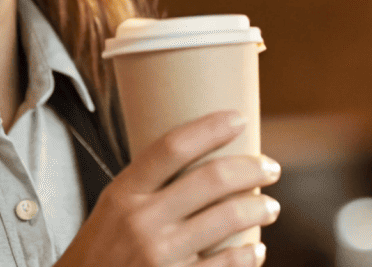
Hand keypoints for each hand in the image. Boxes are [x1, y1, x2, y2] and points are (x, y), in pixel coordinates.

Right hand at [56, 110, 280, 266]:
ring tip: (270, 206)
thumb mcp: (112, 210)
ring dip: (260, 209)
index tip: (238, 119)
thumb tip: (202, 161)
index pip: (171, 147)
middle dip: (252, 169)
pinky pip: (225, 266)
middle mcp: (142, 221)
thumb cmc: (101, 252)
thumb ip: (147, 187)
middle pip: (212, 179)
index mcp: (124, 194)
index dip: (210, 128)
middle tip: (271, 168)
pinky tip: (256, 250)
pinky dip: (248, 256)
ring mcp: (159, 255)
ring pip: (228, 219)